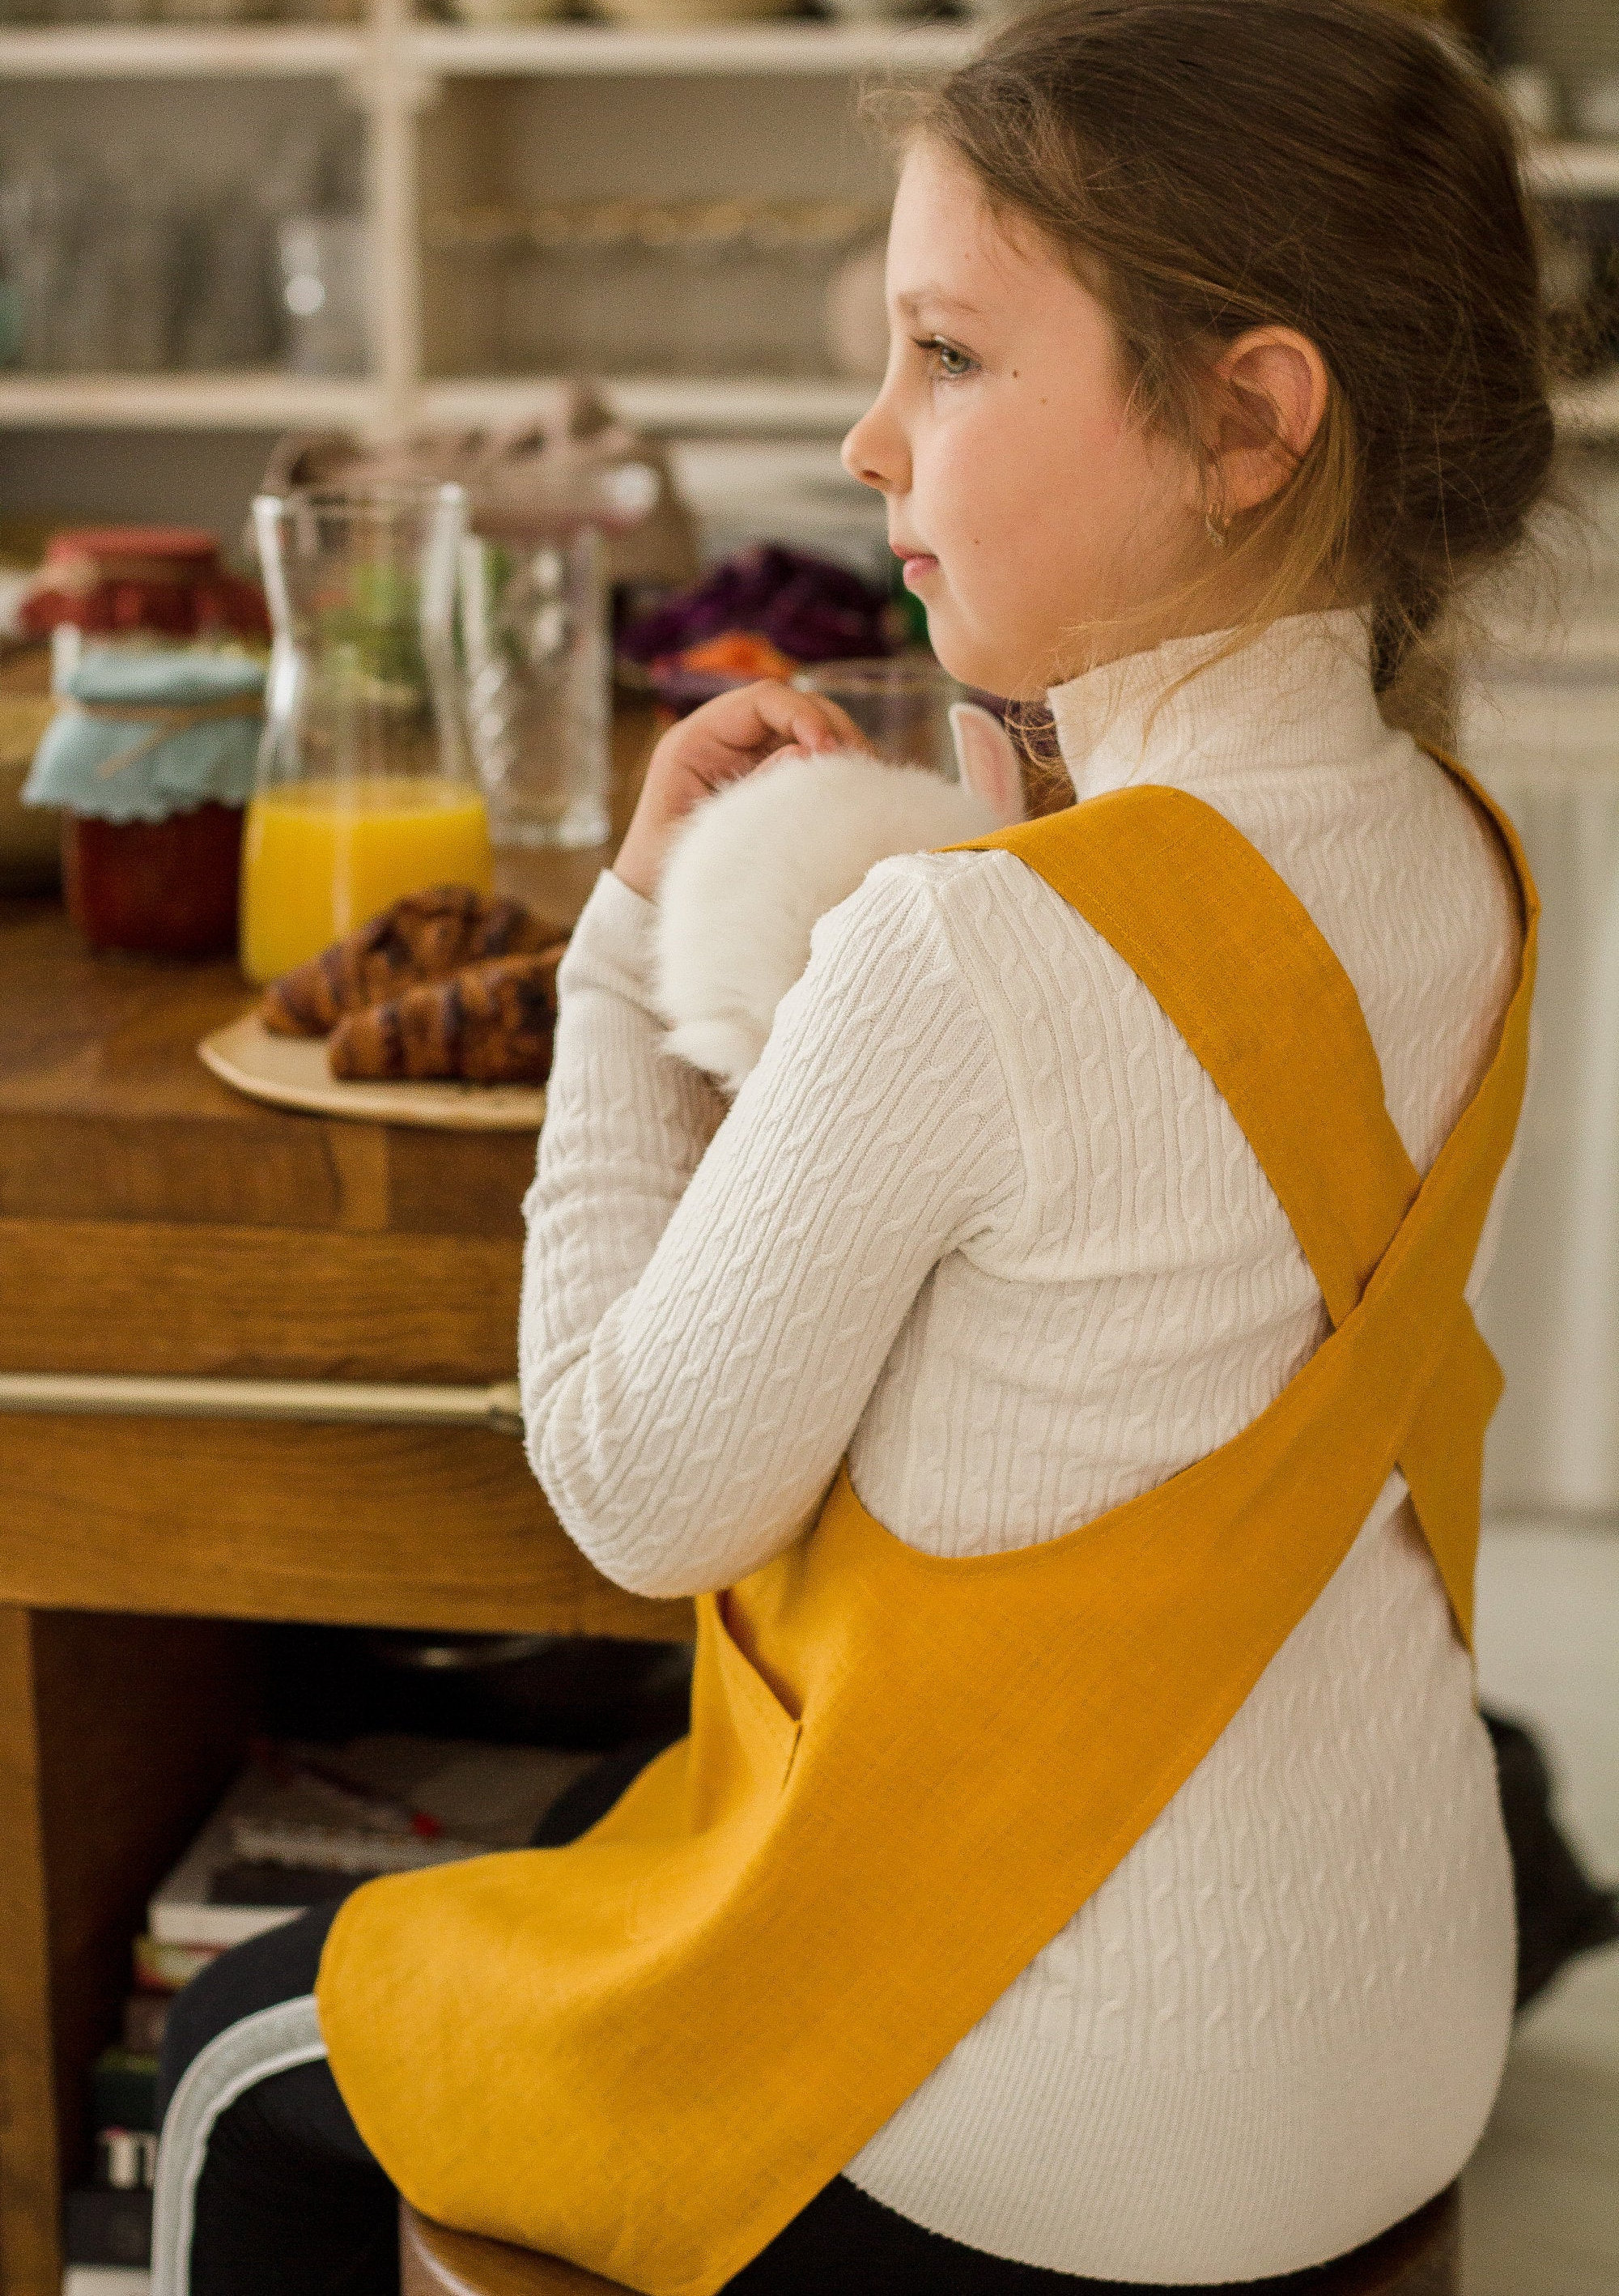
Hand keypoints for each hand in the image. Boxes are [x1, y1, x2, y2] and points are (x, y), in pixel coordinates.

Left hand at [613, 680, 867, 899]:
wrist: (647, 895)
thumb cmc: (661, 866)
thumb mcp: (704, 832)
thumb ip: (753, 791)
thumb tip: (807, 754)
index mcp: (695, 739)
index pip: (762, 699)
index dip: (803, 714)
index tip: (830, 750)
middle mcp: (723, 737)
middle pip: (793, 707)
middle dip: (832, 728)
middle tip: (862, 767)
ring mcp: (746, 755)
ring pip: (807, 730)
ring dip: (840, 748)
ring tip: (867, 781)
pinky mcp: (764, 776)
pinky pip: (807, 759)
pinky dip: (834, 770)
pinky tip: (855, 792)